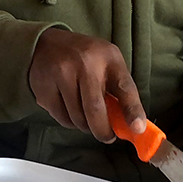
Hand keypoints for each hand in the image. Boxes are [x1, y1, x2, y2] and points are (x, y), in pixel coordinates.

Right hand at [29, 29, 146, 141]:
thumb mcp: (107, 63)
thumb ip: (119, 91)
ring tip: (85, 115)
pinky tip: (69, 108)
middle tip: (107, 137)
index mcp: (108, 57)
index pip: (124, 87)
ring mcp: (62, 74)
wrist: (45, 44)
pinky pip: (62, 118)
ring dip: (85, 125)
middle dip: (103, 130)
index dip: (132, 110)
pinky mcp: (44, 87)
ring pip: (78, 118)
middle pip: (96, 110)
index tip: (137, 129)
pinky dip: (69, 121)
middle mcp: (85, 64)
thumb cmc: (85, 59)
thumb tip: (132, 126)